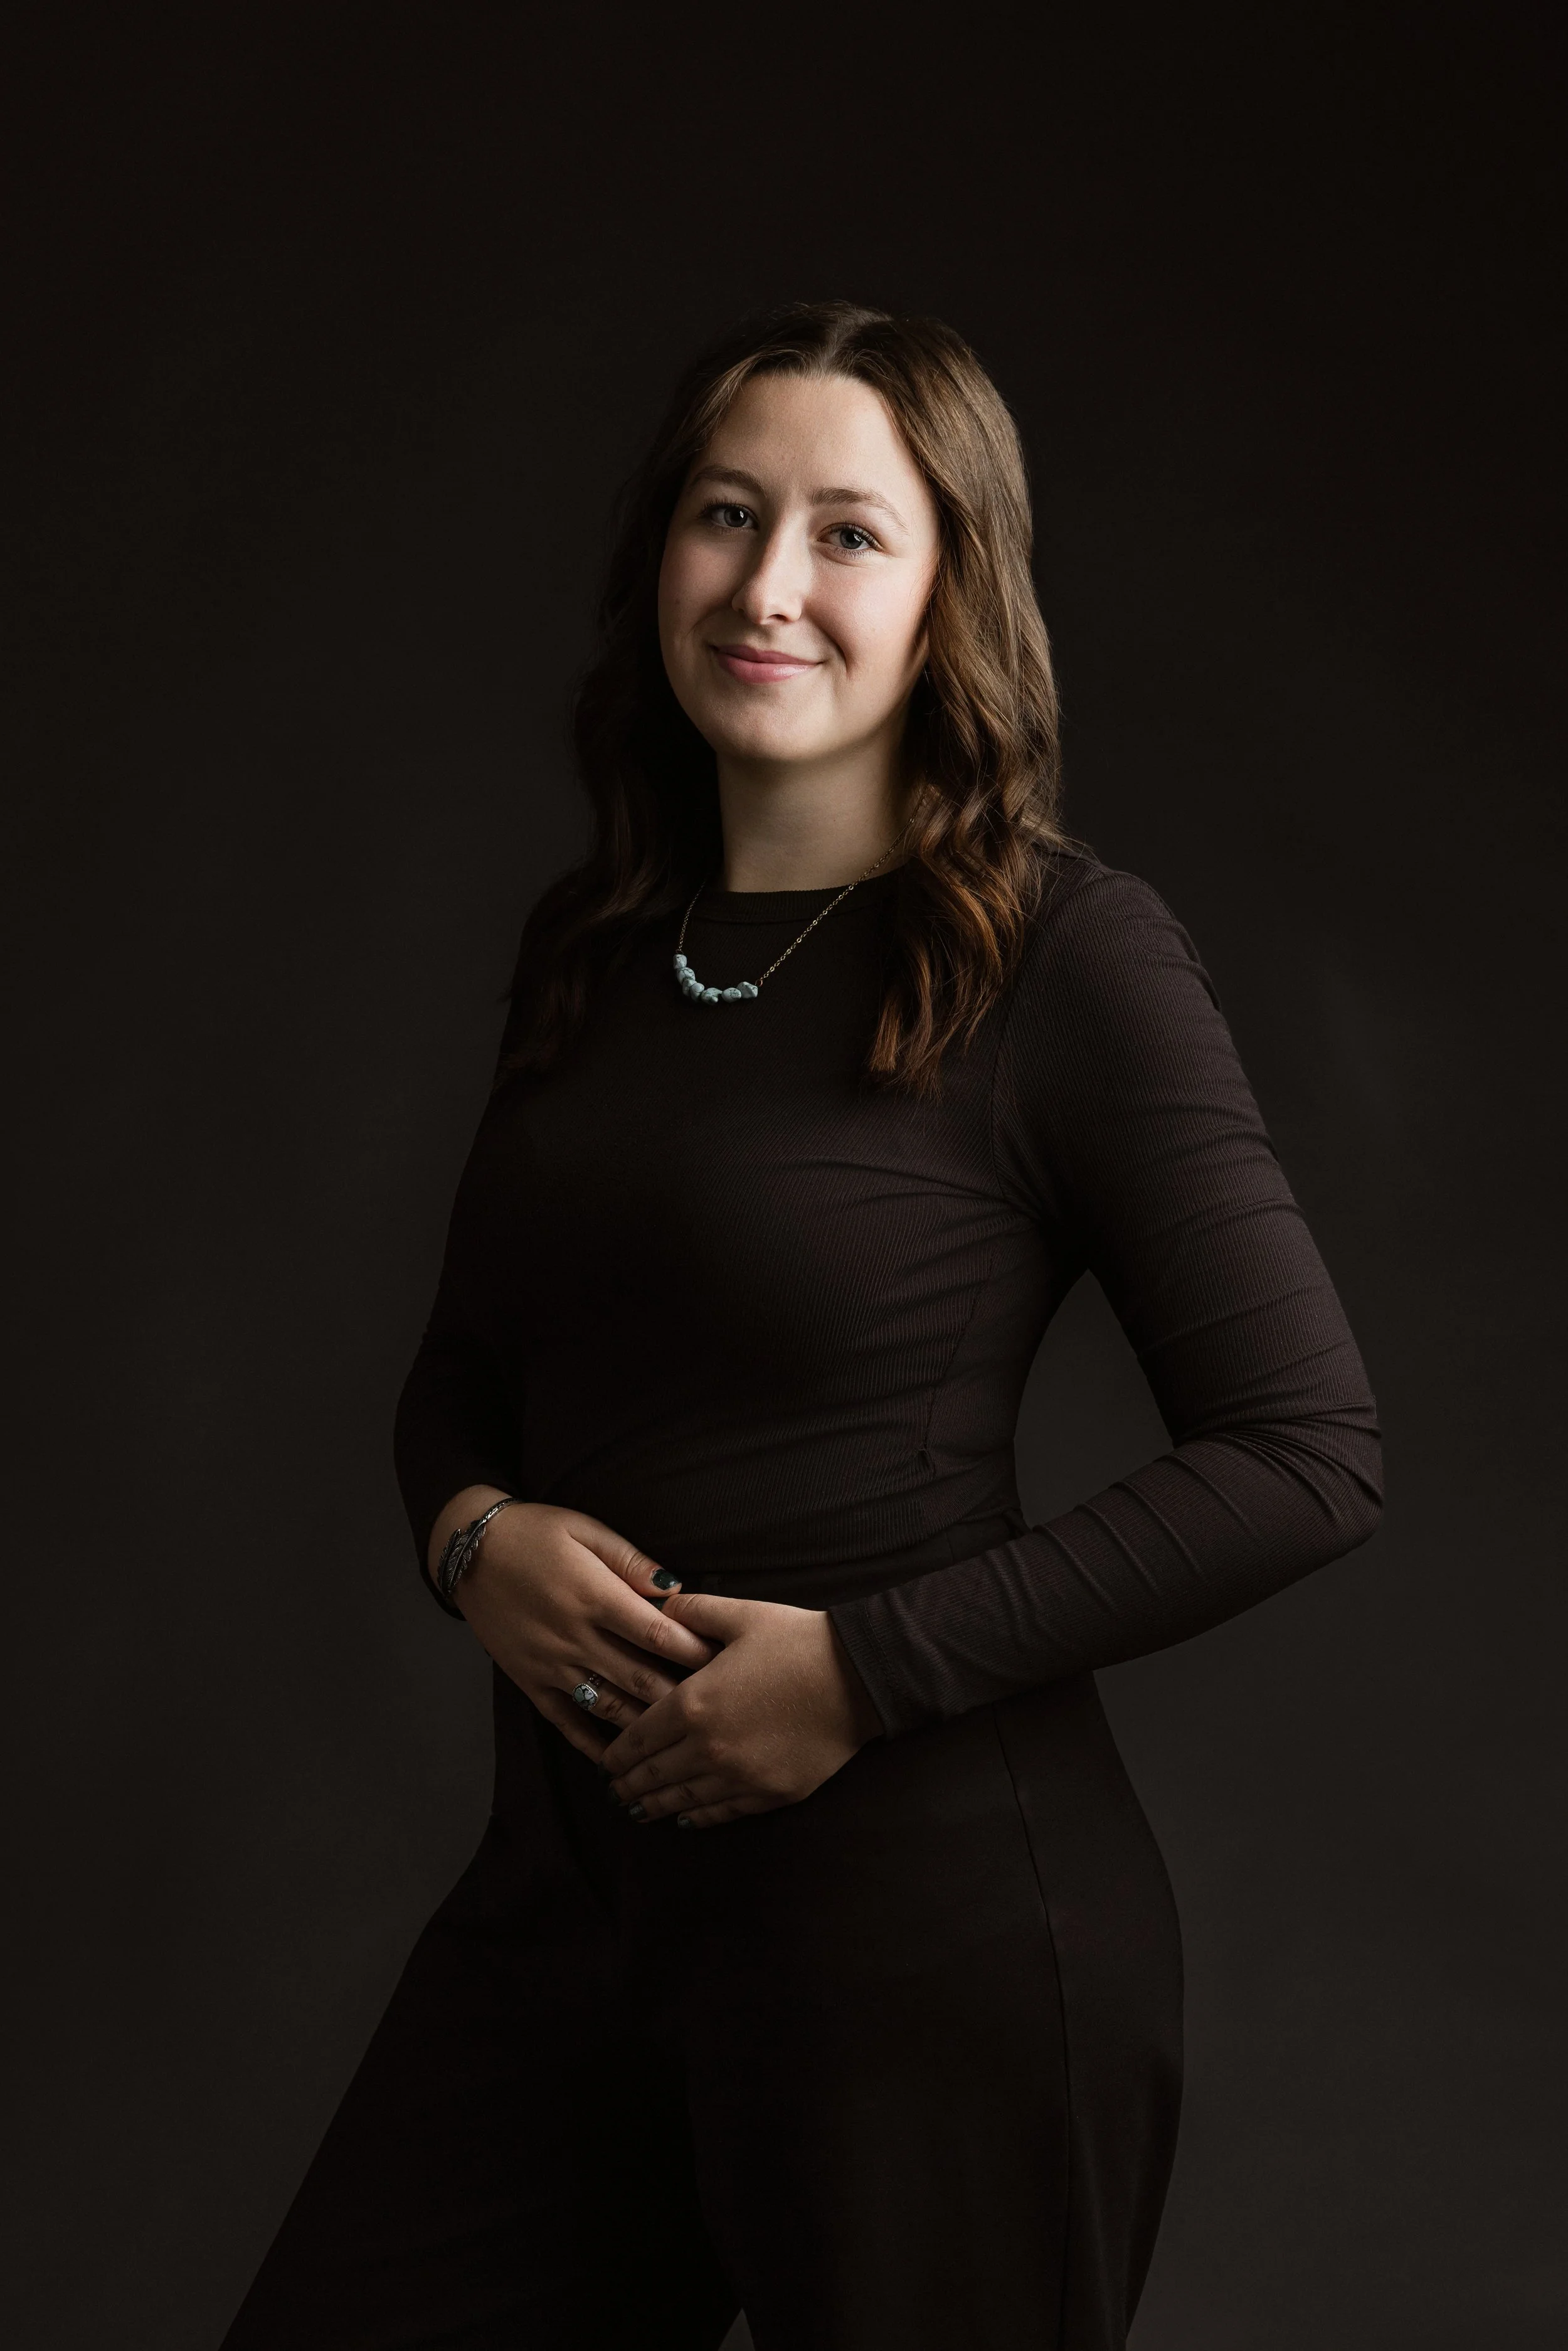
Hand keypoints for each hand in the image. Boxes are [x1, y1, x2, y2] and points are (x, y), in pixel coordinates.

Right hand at [439, 1492, 718, 1765]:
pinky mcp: (530, 1681)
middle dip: (682, 1696)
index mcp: (595, 1596)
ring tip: (682, 1738)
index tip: (725, 1663)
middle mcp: (575, 1637)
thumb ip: (632, 1562)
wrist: (469, 1550)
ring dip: (647, 1725)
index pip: (658, 1633)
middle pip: (640, 1678)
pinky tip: (620, 1757)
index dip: (694, 1651)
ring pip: (609, 1707)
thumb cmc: (535, 1533)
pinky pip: (566, 1721)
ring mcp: (551, 1664)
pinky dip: (593, 1743)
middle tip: (717, 1710)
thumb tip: (675, 1589)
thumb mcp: (586, 1530)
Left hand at [599, 1592, 884, 1828]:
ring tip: (638, 1810)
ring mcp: (740, 1777)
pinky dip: (699, 1817)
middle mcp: (709, 1748)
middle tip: (612, 1792)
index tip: (602, 1763)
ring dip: (655, 1806)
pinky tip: (687, 1817)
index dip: (616, 1755)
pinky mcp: (770, 1794)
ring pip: (684, 1800)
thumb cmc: (798, 1641)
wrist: (858, 1677)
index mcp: (694, 1703)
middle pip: (655, 1775)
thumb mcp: (741, 1615)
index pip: (639, 1738)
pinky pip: (723, 1812)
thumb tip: (661, 1607)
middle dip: (628, 1785)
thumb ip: (694, 1612)